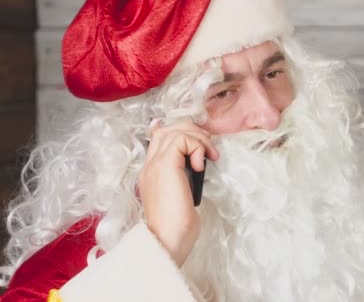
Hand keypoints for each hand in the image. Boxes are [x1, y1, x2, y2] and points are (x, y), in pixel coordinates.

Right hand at [138, 119, 219, 265]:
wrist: (166, 238)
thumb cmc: (176, 226)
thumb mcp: (182, 196)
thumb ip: (184, 179)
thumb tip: (195, 165)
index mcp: (152, 171)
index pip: (161, 137)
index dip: (183, 134)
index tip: (201, 146)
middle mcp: (150, 164)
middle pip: (168, 128)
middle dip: (194, 133)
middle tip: (209, 151)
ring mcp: (156, 163)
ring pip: (176, 130)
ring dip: (199, 140)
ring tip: (209, 157)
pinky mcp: (166, 164)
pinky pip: (183, 139)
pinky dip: (197, 147)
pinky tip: (201, 166)